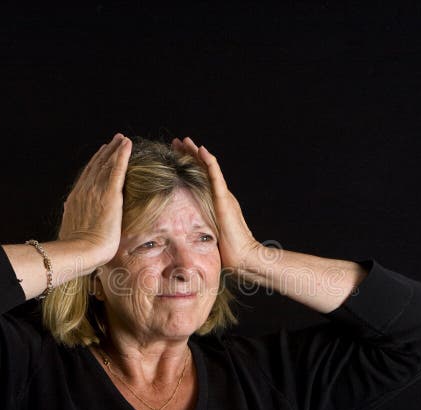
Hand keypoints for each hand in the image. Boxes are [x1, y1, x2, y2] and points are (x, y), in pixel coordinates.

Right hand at [59, 133, 131, 265]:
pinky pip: (117, 169)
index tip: (101, 154)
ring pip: (107, 164)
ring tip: (122, 139)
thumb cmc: (77, 250)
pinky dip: (122, 155)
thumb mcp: (71, 229)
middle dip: (106, 152)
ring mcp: (96, 191)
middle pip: (97, 166)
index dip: (95, 164)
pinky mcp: (110, 194)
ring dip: (115, 150)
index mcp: (75, 199)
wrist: (79, 252)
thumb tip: (68, 208)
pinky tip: (128, 145)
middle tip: (114, 140)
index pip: (87, 177)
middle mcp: (84, 191)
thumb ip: (73, 216)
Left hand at [172, 137, 262, 274]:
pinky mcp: (224, 199)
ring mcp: (223, 196)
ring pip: (208, 168)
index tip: (175, 156)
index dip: (189, 166)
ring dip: (195, 153)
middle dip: (189, 155)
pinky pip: (215, 176)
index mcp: (217, 203)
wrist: (244, 258)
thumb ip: (200, 230)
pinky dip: (209, 162)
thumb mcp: (209, 237)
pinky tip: (201, 150)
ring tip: (184, 140)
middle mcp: (221, 195)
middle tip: (176, 142)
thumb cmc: (228, 253)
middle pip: (203, 169)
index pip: (201, 179)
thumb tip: (184, 236)